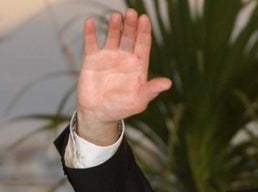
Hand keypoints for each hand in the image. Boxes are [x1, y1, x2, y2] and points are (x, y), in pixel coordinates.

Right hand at [76, 8, 171, 144]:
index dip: (144, 32)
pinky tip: (90, 22)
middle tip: (132, 12)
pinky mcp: (92, 60)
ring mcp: (108, 57)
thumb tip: (168, 83)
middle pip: (129, 37)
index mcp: (138, 66)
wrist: (98, 114)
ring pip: (112, 36)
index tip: (145, 19)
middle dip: (131, 25)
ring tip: (117, 15)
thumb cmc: (121, 109)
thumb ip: (151, 90)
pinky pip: (90, 43)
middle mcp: (124, 59)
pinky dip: (90, 32)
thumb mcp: (139, 101)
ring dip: (115, 26)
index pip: (143, 45)